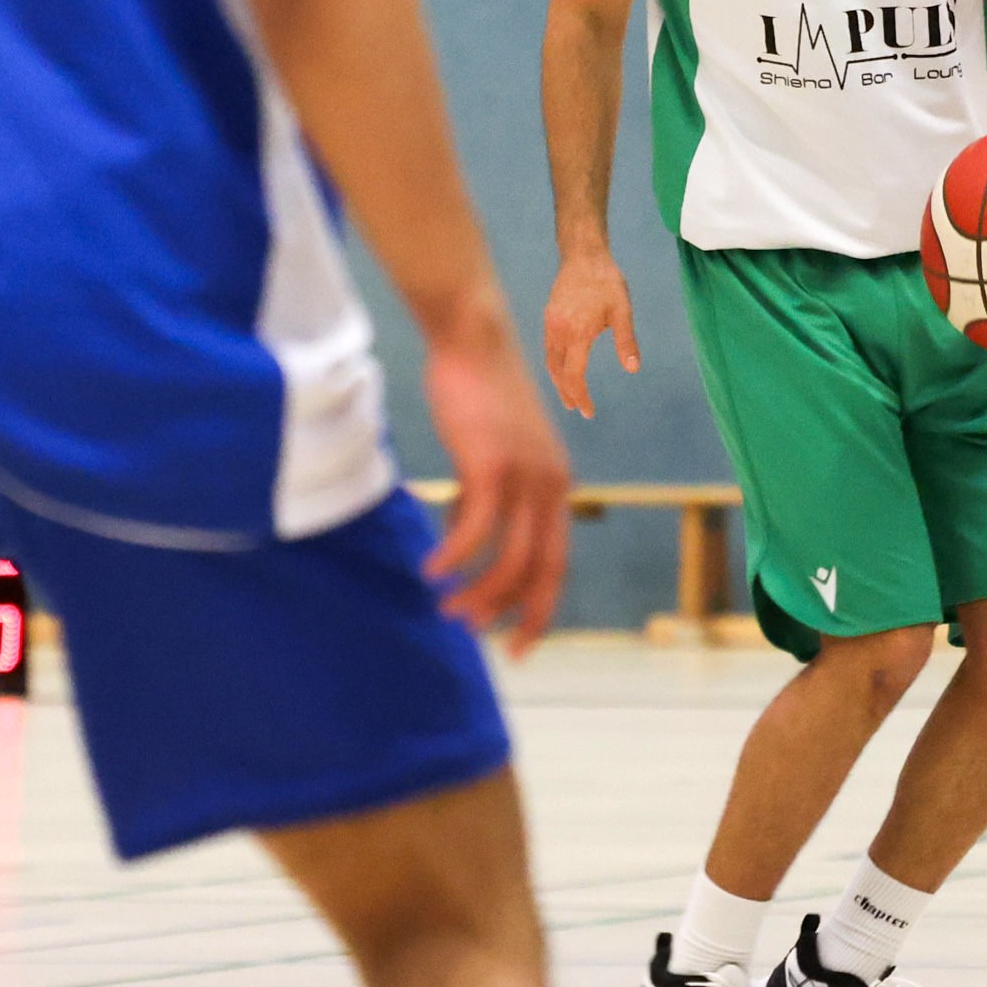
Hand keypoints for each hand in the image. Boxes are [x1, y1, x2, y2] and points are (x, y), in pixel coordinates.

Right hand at [420, 309, 572, 655]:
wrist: (473, 340)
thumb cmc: (477, 395)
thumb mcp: (490, 456)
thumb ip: (484, 501)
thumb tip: (463, 546)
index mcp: (556, 488)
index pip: (556, 565)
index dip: (537, 610)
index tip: (519, 645)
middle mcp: (550, 487)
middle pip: (540, 572)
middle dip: (511, 614)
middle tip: (477, 637)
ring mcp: (525, 477)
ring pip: (508, 560)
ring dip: (477, 593)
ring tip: (447, 608)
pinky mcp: (491, 465)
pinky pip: (474, 531)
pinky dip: (453, 558)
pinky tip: (430, 570)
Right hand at [542, 251, 640, 417]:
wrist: (583, 255)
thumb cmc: (607, 281)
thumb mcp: (623, 310)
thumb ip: (626, 340)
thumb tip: (633, 369)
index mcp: (577, 333)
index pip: (574, 375)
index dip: (580, 396)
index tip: (589, 412)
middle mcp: (559, 332)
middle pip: (558, 373)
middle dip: (567, 393)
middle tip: (578, 409)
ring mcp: (551, 324)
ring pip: (550, 362)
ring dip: (559, 381)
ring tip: (569, 395)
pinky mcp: (548, 317)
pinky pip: (548, 349)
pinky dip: (554, 365)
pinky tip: (564, 369)